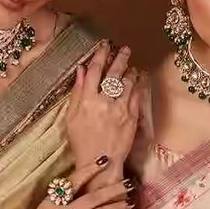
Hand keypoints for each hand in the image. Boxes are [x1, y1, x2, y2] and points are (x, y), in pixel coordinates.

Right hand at [18, 177, 132, 208]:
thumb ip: (59, 207)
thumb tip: (80, 199)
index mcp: (50, 202)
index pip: (72, 181)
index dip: (89, 170)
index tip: (104, 160)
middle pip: (92, 197)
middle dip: (112, 190)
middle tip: (128, 183)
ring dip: (116, 207)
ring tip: (128, 202)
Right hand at [63, 45, 140, 187]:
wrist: (101, 163)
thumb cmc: (82, 142)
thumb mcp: (71, 118)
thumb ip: (76, 92)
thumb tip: (80, 70)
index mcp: (87, 100)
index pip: (93, 71)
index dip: (99, 56)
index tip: (103, 46)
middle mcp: (105, 102)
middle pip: (113, 73)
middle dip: (119, 58)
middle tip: (124, 49)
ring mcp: (121, 109)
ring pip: (128, 82)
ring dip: (130, 71)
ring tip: (131, 66)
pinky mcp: (133, 117)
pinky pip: (137, 95)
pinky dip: (137, 85)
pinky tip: (138, 80)